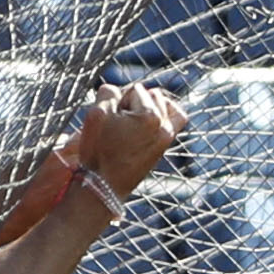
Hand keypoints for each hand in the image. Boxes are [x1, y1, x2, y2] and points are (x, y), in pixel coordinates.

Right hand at [72, 83, 187, 199]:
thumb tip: (118, 90)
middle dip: (135, 101)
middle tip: (119, 120)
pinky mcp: (165, 145)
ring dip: (148, 106)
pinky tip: (152, 116)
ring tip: (130, 121)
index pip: (135, 89)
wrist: (103, 184)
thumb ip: (109, 93)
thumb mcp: (96, 114)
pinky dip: (166, 112)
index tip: (110, 117)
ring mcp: (167, 136)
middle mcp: (164, 125)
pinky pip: (176, 118)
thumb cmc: (97, 150)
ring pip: (163, 104)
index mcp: (149, 116)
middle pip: (151, 95)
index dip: (119, 99)